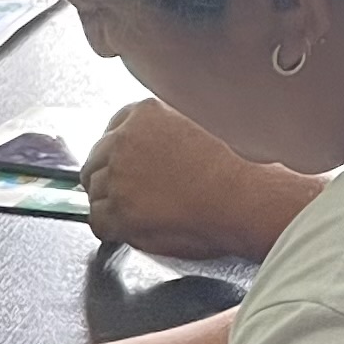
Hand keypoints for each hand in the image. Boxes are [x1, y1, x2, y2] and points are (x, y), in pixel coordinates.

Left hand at [80, 100, 320, 261]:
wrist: (249, 197)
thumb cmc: (240, 166)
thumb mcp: (204, 122)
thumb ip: (173, 125)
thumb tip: (161, 141)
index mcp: (145, 113)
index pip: (113, 129)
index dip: (119, 152)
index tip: (126, 165)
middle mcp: (125, 140)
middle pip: (96, 161)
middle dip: (109, 178)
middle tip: (130, 194)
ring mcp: (119, 175)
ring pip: (95, 192)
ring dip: (111, 204)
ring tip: (139, 214)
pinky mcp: (120, 209)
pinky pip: (98, 222)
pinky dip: (110, 229)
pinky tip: (131, 230)